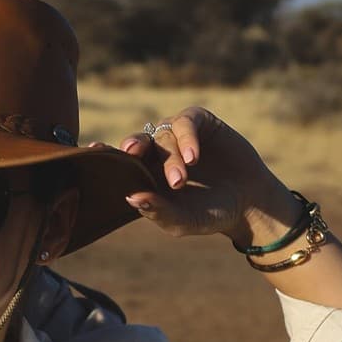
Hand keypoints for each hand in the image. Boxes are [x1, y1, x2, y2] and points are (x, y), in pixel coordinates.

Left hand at [111, 107, 299, 247]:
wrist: (249, 204)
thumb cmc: (209, 214)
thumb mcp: (183, 220)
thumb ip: (158, 211)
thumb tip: (131, 197)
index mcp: (144, 171)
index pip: (118, 158)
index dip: (105, 152)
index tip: (92, 149)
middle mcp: (156, 149)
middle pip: (137, 143)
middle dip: (135, 151)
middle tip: (133, 157)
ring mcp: (177, 133)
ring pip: (162, 135)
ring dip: (170, 156)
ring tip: (181, 179)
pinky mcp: (200, 122)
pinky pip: (186, 120)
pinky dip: (187, 136)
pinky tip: (193, 156)